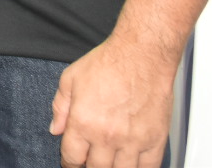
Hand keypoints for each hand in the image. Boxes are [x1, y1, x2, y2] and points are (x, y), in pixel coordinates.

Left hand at [50, 35, 177, 167]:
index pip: (72, 158)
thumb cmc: (109, 63)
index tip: (71, 162)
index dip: (69, 163)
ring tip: (109, 162)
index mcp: (83, 122)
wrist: (142, 55)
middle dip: (90, 167)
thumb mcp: (70, 79)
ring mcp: (133, 141)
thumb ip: (59, 107)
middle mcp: (107, 136)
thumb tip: (56, 129)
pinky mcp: (155, 140)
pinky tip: (131, 163)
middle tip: (90, 161)